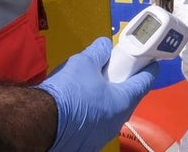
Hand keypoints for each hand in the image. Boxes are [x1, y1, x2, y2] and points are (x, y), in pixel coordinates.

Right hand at [36, 37, 159, 151]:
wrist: (37, 123)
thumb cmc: (67, 92)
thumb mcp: (85, 62)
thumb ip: (99, 52)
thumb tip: (105, 45)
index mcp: (123, 101)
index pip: (145, 82)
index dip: (148, 68)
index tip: (150, 61)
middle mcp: (117, 121)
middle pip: (128, 98)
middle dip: (123, 84)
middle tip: (114, 71)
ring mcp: (102, 135)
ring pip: (110, 113)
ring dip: (106, 100)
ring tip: (91, 88)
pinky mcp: (86, 144)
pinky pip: (95, 124)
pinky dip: (92, 113)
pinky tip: (79, 106)